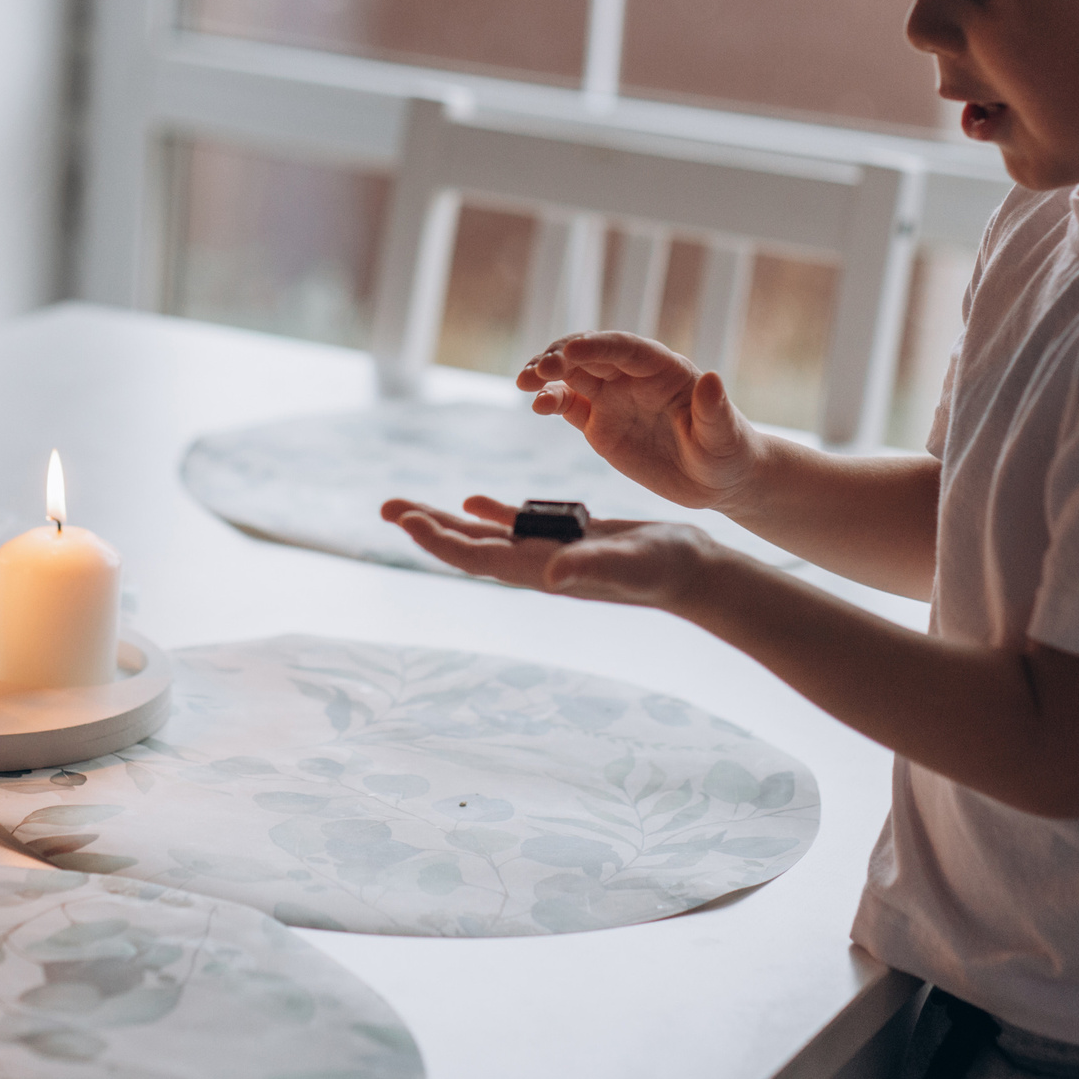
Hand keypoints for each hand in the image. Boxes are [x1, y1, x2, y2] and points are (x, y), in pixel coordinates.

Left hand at [379, 494, 723, 608]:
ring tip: (406, 507)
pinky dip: (491, 513)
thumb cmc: (665, 568)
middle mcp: (535, 565)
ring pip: (483, 535)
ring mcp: (548, 553)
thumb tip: (549, 577)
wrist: (693, 573)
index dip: (437, 541)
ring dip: (445, 520)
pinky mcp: (565, 538)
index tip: (404, 520)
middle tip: (384, 507)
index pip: (475, 557)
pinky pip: (517, 524)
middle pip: (466, 546)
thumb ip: (587, 567)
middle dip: (425, 527)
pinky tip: (472, 502)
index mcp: (540, 570)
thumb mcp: (626, 562)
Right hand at [515, 331, 766, 512]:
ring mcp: (613, 398)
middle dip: (561, 356)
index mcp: (664, 370)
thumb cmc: (728, 454)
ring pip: (572, 374)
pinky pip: (568, 404)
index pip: (625, 349)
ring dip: (546, 373)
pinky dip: (549, 400)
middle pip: (591, 354)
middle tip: (538, 370)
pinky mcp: (599, 422)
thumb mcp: (723, 436)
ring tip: (524, 382)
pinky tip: (536, 405)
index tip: (570, 353)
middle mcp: (634, 377)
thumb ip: (713, 410)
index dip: (597, 347)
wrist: (717, 482)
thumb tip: (711, 378)